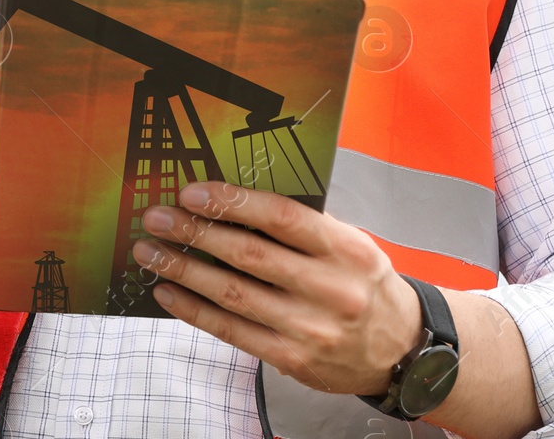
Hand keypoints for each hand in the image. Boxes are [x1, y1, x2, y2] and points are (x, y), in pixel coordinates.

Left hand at [134, 181, 421, 396]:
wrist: (401, 348)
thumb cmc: (365, 285)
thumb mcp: (352, 245)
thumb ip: (304, 228)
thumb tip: (235, 202)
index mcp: (346, 250)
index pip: (282, 218)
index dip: (233, 203)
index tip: (193, 192)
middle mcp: (330, 290)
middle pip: (250, 256)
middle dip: (196, 234)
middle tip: (158, 218)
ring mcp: (310, 329)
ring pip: (234, 295)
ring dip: (184, 271)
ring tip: (152, 253)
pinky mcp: (292, 359)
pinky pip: (233, 332)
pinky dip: (195, 311)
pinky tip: (170, 293)